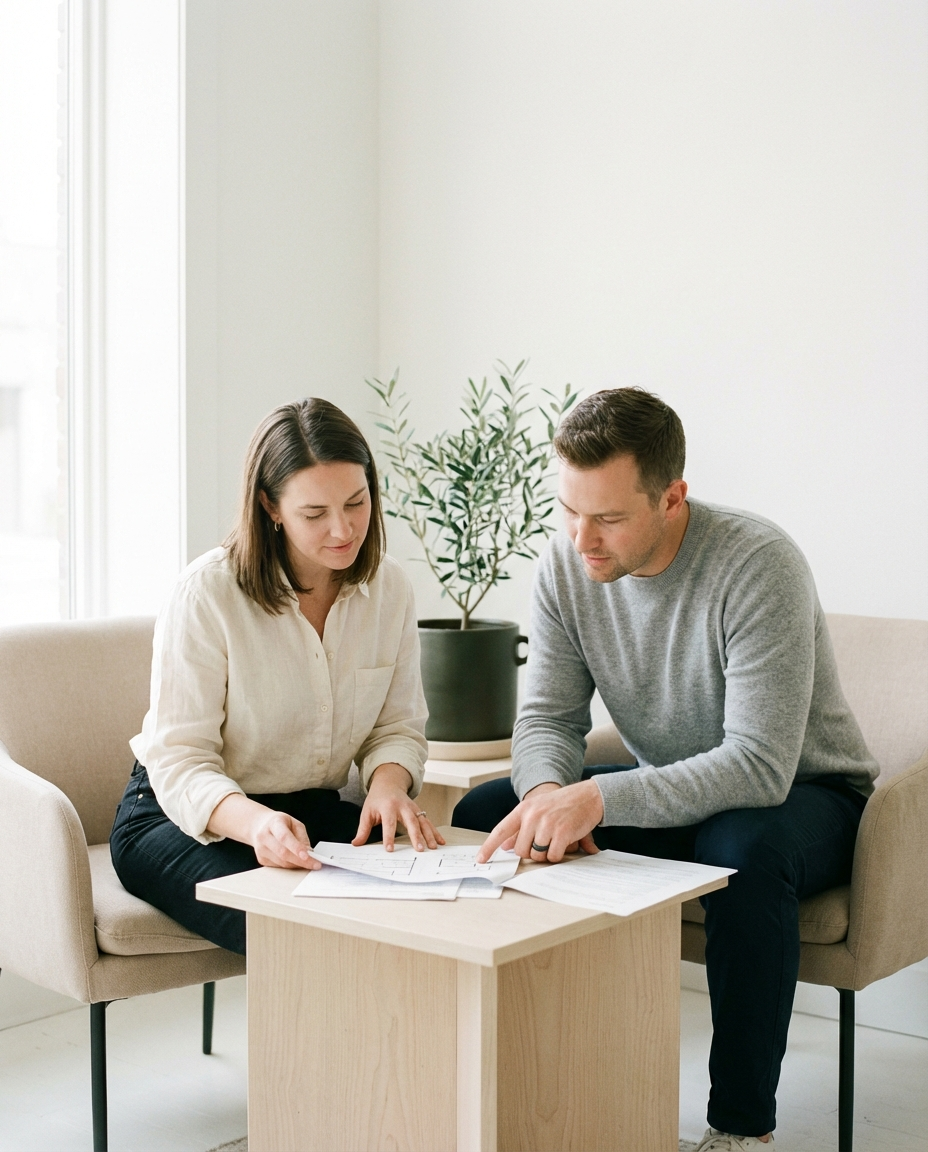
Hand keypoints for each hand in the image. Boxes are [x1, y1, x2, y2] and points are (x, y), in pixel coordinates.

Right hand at [249, 807, 318, 868]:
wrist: (260, 825)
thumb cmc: (280, 824)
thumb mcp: (294, 823)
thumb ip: (302, 837)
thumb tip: (309, 854)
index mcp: (274, 823)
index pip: (284, 837)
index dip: (296, 847)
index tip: (308, 856)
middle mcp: (264, 836)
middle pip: (283, 853)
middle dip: (301, 861)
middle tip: (315, 864)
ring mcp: (260, 849)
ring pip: (281, 862)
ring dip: (297, 865)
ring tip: (308, 862)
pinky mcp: (261, 859)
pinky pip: (279, 866)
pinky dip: (290, 866)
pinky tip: (295, 861)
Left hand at [353, 762, 446, 851]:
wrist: (389, 784)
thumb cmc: (377, 800)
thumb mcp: (367, 812)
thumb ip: (363, 829)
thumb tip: (356, 844)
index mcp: (388, 807)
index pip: (389, 823)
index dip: (388, 837)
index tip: (390, 849)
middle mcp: (403, 807)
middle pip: (411, 822)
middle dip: (416, 836)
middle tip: (419, 849)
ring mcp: (413, 808)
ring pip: (422, 822)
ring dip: (429, 835)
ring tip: (433, 847)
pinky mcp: (419, 811)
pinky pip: (428, 822)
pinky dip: (435, 832)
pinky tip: (440, 841)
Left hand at [476, 779, 602, 863]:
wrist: (588, 796)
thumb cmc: (561, 804)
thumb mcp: (537, 809)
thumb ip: (520, 827)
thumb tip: (505, 845)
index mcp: (523, 809)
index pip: (501, 830)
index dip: (489, 846)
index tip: (480, 859)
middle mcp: (532, 816)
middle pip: (521, 850)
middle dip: (532, 852)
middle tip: (544, 842)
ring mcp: (546, 824)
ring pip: (537, 855)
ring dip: (546, 853)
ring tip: (556, 839)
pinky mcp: (561, 832)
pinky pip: (553, 856)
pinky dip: (558, 854)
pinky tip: (565, 843)